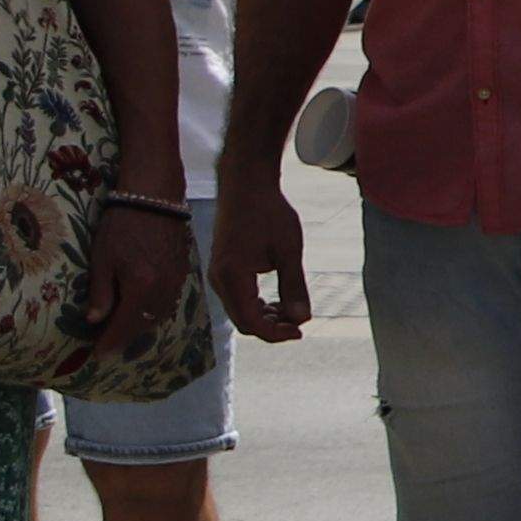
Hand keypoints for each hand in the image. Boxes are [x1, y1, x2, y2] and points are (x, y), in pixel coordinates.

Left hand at [79, 199, 182, 354]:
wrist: (155, 198)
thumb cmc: (121, 224)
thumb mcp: (102, 258)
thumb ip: (100, 292)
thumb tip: (94, 320)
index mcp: (141, 287)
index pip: (124, 325)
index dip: (110, 342)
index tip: (98, 355)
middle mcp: (162, 290)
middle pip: (144, 325)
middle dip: (125, 337)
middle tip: (107, 343)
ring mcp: (175, 282)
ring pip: (158, 315)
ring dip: (140, 326)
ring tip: (123, 329)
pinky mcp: (181, 272)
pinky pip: (167, 302)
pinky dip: (153, 312)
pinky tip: (142, 308)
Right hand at [213, 178, 309, 343]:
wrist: (246, 186)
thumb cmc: (269, 213)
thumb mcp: (288, 251)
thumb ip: (294, 286)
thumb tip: (302, 319)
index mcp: (232, 277)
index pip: (251, 322)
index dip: (276, 334)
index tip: (300, 332)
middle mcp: (219, 280)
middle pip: (243, 322)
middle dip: (272, 328)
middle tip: (300, 324)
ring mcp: (218, 275)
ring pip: (240, 312)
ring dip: (265, 317)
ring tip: (293, 311)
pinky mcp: (222, 270)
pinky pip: (237, 299)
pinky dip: (257, 305)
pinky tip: (278, 301)